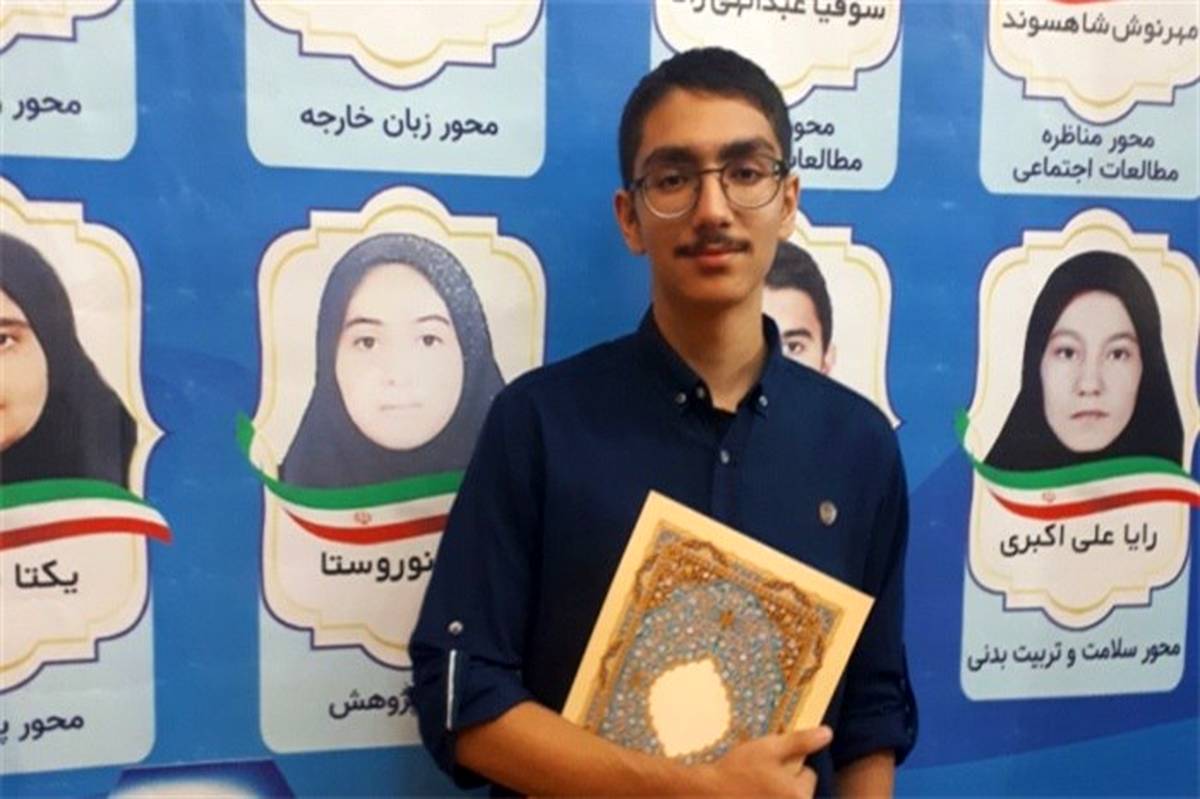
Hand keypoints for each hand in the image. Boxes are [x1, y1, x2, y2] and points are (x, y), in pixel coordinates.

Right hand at [695, 726, 831, 797]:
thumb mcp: (768, 748)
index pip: (809, 775)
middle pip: (799, 793)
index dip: (791, 766)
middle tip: (760, 778)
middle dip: (784, 785)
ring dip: (774, 795)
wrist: (705, 795)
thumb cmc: (737, 770)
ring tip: (752, 790)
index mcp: (799, 795)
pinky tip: (747, 797)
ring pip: (784, 798)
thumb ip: (800, 741)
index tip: (769, 766)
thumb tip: (827, 733)